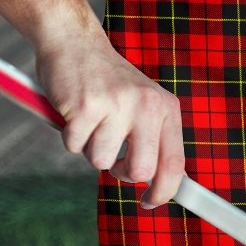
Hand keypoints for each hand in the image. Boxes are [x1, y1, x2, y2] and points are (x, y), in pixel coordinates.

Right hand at [35, 35, 184, 208]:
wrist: (75, 42)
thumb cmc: (107, 82)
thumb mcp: (143, 104)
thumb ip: (153, 139)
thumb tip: (161, 184)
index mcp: (166, 108)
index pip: (175, 163)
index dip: (164, 191)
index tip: (149, 202)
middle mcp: (147, 105)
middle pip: (141, 171)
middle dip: (122, 173)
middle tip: (112, 156)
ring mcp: (117, 105)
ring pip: (101, 162)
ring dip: (90, 148)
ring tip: (91, 120)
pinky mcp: (86, 106)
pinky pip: (74, 146)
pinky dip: (70, 136)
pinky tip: (74, 111)